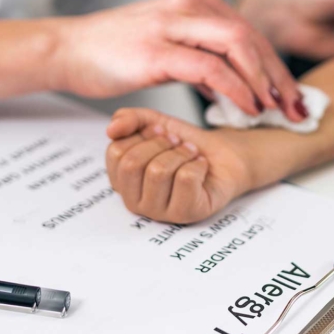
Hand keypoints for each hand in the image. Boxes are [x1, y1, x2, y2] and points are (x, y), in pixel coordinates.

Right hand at [52, 0, 303, 119]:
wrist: (69, 50)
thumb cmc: (116, 53)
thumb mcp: (169, 51)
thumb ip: (202, 62)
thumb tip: (229, 87)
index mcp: (198, 2)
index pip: (252, 34)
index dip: (278, 68)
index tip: (293, 98)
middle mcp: (192, 5)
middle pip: (254, 39)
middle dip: (280, 77)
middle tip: (297, 108)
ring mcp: (175, 24)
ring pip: (239, 47)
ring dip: (264, 82)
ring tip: (276, 110)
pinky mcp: (158, 49)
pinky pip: (211, 67)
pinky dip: (236, 89)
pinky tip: (247, 108)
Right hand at [105, 108, 253, 222]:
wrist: (222, 154)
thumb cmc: (185, 144)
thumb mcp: (153, 122)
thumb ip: (128, 119)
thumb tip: (111, 129)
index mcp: (123, 181)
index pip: (115, 153)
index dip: (141, 135)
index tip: (160, 132)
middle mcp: (136, 201)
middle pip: (132, 165)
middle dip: (159, 143)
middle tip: (176, 142)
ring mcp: (160, 212)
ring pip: (158, 172)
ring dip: (181, 153)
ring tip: (190, 154)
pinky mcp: (186, 214)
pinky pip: (185, 179)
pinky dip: (197, 164)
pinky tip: (200, 168)